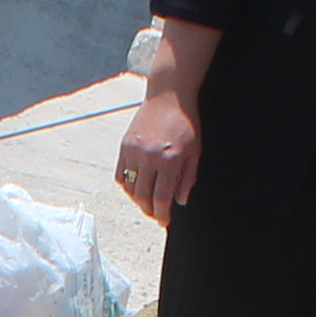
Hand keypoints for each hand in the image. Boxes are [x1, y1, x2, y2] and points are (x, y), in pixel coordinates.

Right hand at [113, 92, 200, 222]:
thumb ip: (188, 178)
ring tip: (146, 202)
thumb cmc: (185, 122)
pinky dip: (127, 186)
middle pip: (143, 197)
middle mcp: (149, 157)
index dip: (162, 215)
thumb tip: (180, 201)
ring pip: (130, 188)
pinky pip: (120, 175)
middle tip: (156, 215)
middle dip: (150, 211)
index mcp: (169, 160)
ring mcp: (134, 151)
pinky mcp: (125, 146)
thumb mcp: (195, 152)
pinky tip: (136, 187)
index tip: (165, 221)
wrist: (169, 96)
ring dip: (138, 200)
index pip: (162, 199)